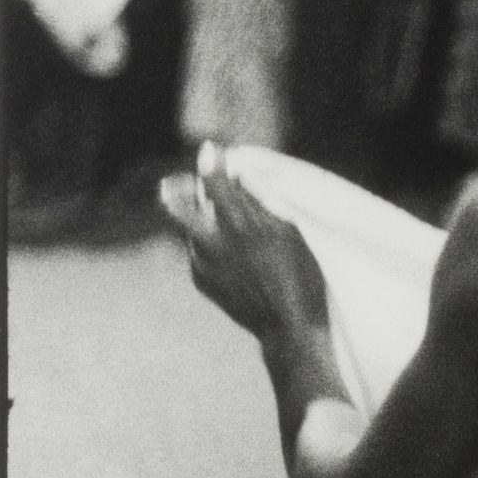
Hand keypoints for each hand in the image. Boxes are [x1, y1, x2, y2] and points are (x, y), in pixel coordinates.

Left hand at [160, 152, 328, 343]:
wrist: (287, 327)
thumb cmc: (300, 276)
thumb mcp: (290, 232)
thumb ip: (260, 205)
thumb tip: (239, 181)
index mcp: (240, 225)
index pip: (214, 183)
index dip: (211, 163)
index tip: (210, 150)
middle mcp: (213, 242)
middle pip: (177, 205)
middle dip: (179, 189)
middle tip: (183, 184)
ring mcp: (201, 263)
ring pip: (189, 229)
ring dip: (200, 222)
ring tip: (223, 229)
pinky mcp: (198, 279)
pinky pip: (196, 253)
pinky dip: (207, 248)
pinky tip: (230, 258)